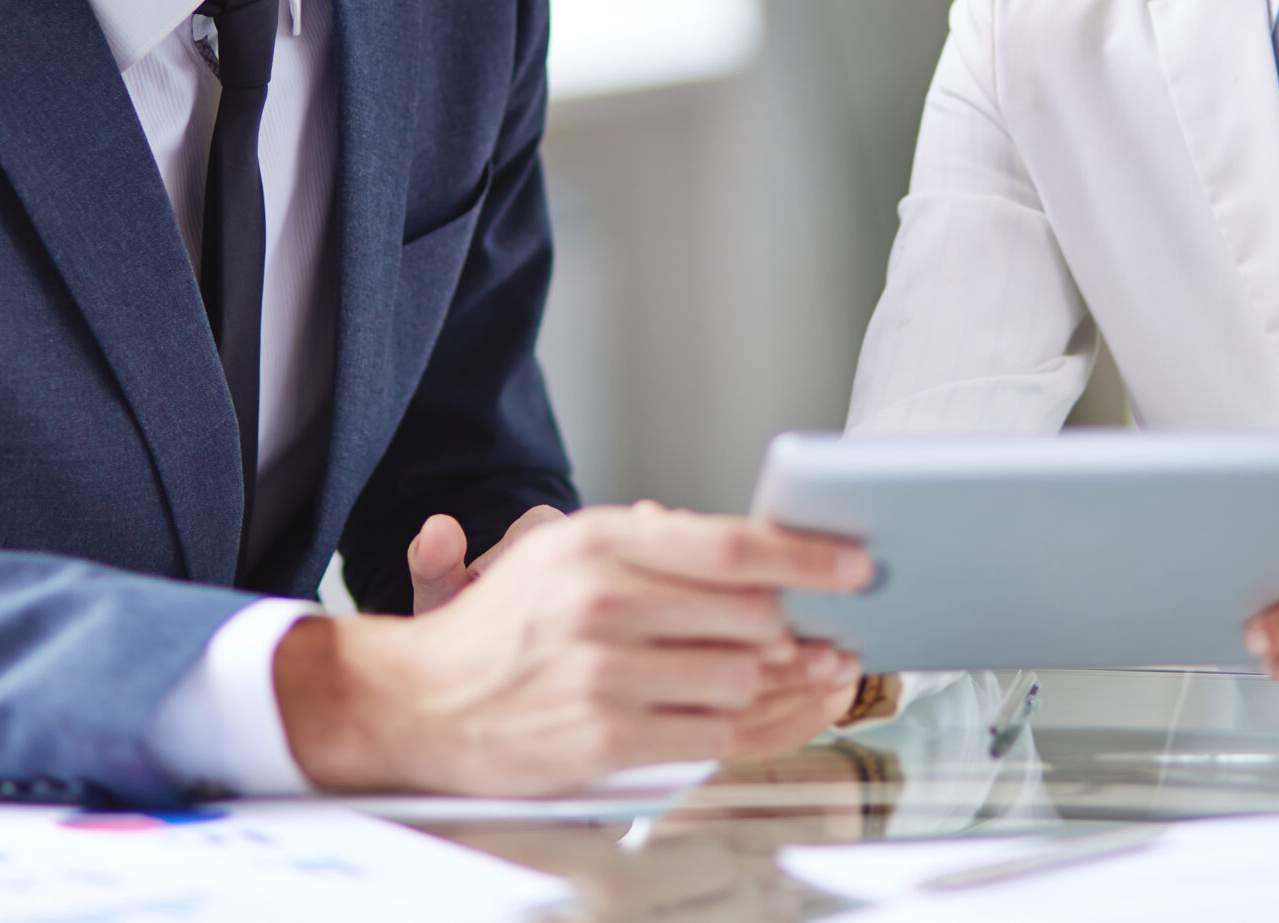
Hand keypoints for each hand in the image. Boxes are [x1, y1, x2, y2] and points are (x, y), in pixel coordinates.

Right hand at [274, 502, 871, 793]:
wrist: (421, 701)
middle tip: (817, 637)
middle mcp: (601, 600)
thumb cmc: (507, 622)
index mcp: (599, 540)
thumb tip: (756, 556)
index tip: (857, 566)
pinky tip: (760, 714)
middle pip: (750, 616)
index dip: (807, 557)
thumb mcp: (568, 551)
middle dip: (793, 631)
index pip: (730, 545)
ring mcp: (600, 673)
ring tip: (790, 677)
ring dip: (772, 683)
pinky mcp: (601, 738)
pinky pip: (711, 734)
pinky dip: (747, 727)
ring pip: (740, 677)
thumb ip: (657, 545)